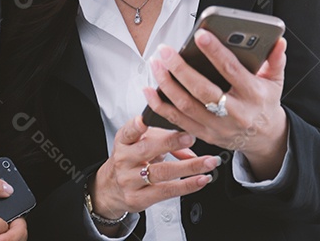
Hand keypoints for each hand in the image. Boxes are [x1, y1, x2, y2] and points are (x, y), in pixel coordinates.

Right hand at [90, 116, 217, 220]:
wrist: (111, 188)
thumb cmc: (131, 160)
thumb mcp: (141, 144)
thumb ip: (164, 141)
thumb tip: (190, 150)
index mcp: (124, 141)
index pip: (128, 131)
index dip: (136, 125)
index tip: (145, 120)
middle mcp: (124, 160)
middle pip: (148, 150)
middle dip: (171, 142)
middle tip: (191, 138)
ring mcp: (130, 180)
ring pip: (162, 172)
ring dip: (189, 167)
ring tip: (208, 162)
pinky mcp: (138, 198)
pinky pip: (166, 191)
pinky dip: (187, 185)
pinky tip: (201, 180)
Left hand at [142, 30, 288, 179]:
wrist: (264, 139)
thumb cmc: (265, 103)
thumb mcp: (275, 82)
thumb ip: (276, 60)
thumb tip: (278, 40)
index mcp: (253, 95)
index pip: (231, 70)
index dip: (215, 52)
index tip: (199, 36)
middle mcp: (234, 113)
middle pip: (202, 90)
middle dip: (180, 68)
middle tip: (165, 50)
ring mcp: (217, 126)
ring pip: (186, 106)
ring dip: (166, 84)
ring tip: (155, 63)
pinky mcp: (203, 134)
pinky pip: (177, 121)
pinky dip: (160, 105)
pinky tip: (149, 89)